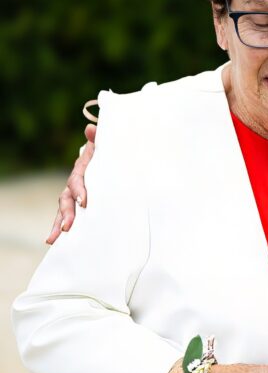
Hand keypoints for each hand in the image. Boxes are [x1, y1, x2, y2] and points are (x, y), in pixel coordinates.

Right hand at [46, 123, 96, 243]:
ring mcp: (75, 196)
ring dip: (58, 225)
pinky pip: (72, 217)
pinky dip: (64, 228)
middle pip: (65, 199)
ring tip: (52, 240)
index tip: (84, 202)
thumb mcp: (105, 145)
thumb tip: (91, 128)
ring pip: (64, 211)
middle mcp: (75, 184)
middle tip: (66, 228)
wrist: (110, 157)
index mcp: (82, 170)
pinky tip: (59, 244)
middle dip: (65, 214)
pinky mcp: (81, 206)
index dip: (79, 191)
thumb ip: (98, 138)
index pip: (77, 181)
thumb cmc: (108, 152)